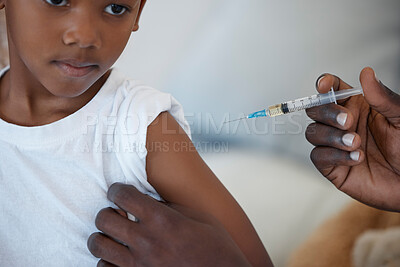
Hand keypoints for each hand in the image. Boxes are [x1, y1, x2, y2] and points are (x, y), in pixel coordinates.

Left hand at [87, 183, 251, 266]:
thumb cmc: (217, 249)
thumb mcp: (201, 219)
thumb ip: (171, 208)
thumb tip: (149, 202)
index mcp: (163, 220)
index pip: (123, 195)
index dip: (117, 190)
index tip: (119, 192)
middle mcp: (146, 241)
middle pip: (104, 218)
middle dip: (107, 212)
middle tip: (116, 213)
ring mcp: (138, 264)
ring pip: (97, 245)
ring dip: (103, 236)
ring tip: (114, 235)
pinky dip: (108, 261)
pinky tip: (120, 256)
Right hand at [306, 67, 399, 210]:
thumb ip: (382, 97)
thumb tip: (367, 73)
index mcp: (357, 107)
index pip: (333, 90)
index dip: (325, 84)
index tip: (325, 85)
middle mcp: (342, 124)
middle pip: (315, 110)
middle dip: (327, 113)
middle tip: (348, 121)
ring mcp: (334, 145)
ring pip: (313, 132)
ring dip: (332, 136)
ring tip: (356, 143)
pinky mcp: (331, 166)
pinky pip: (318, 156)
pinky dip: (335, 155)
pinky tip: (356, 158)